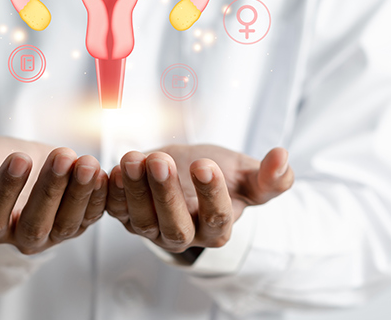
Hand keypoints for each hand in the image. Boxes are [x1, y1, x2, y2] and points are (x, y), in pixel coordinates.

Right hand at [0, 133, 107, 254]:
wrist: (23, 161)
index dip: (6, 190)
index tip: (18, 157)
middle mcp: (23, 237)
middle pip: (36, 223)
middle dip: (50, 190)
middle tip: (61, 156)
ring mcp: (55, 232)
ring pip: (68, 221)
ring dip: (79, 192)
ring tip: (85, 161)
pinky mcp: (81, 220)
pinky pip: (93, 214)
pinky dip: (99, 195)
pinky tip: (102, 171)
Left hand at [106, 144, 293, 253]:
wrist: (185, 170)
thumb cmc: (219, 173)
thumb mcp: (247, 175)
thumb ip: (270, 176)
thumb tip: (283, 156)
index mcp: (216, 228)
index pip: (216, 219)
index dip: (211, 194)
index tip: (206, 165)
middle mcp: (183, 234)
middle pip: (174, 226)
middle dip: (166, 194)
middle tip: (162, 162)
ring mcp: (151, 226)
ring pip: (139, 217)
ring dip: (134, 189)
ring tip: (134, 158)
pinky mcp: (124, 213)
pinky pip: (112, 208)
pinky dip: (107, 191)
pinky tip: (108, 168)